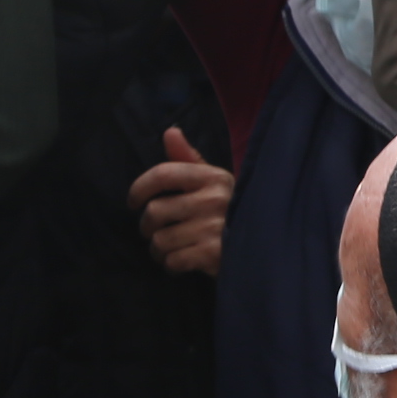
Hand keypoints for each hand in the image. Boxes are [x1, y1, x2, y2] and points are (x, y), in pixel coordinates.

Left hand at [130, 126, 232, 274]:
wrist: (263, 245)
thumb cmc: (229, 210)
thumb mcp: (213, 181)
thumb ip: (188, 158)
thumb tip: (170, 132)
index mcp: (212, 177)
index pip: (163, 174)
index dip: (139, 188)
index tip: (133, 202)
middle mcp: (214, 199)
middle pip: (155, 211)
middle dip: (147, 226)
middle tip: (154, 231)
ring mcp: (214, 228)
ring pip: (160, 240)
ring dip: (158, 249)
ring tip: (167, 249)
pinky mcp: (214, 255)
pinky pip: (173, 261)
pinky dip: (171, 265)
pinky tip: (180, 261)